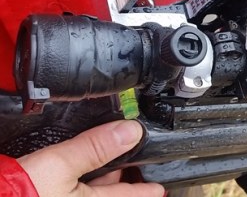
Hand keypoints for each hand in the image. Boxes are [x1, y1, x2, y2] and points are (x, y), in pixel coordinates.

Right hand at [17, 120, 164, 196]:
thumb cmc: (14, 196)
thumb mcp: (57, 166)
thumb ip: (95, 148)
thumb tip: (129, 130)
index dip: (146, 190)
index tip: (158, 186)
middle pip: (107, 192)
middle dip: (116, 175)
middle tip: (125, 156)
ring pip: (88, 191)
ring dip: (95, 176)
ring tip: (100, 159)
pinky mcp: (46, 194)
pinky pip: (71, 190)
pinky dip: (76, 179)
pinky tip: (70, 167)